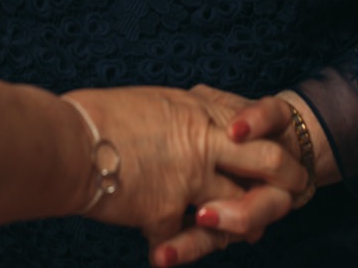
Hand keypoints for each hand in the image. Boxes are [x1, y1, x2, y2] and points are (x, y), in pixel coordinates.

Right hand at [65, 86, 306, 266]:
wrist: (67, 143)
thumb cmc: (95, 117)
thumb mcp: (152, 104)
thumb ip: (180, 119)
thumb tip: (186, 128)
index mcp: (198, 112)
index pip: (256, 126)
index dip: (271, 144)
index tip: (275, 159)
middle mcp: (203, 143)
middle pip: (269, 163)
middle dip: (285, 184)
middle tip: (290, 198)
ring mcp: (189, 180)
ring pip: (240, 210)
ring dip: (243, 226)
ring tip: (243, 235)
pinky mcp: (167, 213)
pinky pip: (182, 240)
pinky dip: (172, 251)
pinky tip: (163, 256)